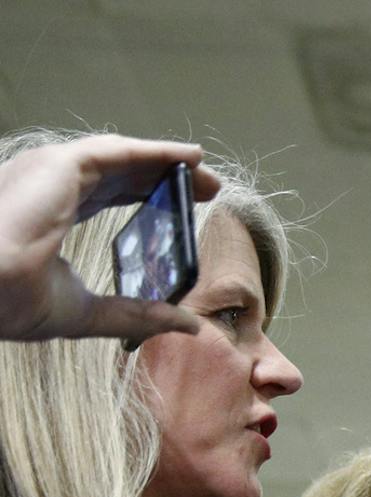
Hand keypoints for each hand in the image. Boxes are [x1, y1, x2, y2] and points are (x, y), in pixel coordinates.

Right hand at [0, 133, 220, 341]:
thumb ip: (136, 315)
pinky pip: (120, 151)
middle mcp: (48, 187)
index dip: (143, 198)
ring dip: (165, 160)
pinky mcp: (62, 163)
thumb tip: (188, 324)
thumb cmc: (9, 300)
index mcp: (47, 215)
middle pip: (117, 174)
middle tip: (205, 187)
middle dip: (162, 178)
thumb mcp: (86, 313)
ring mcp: (52, 171)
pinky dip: (157, 151)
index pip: (101, 197)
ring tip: (203, 167)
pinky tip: (189, 156)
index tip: (180, 207)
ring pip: (121, 157)